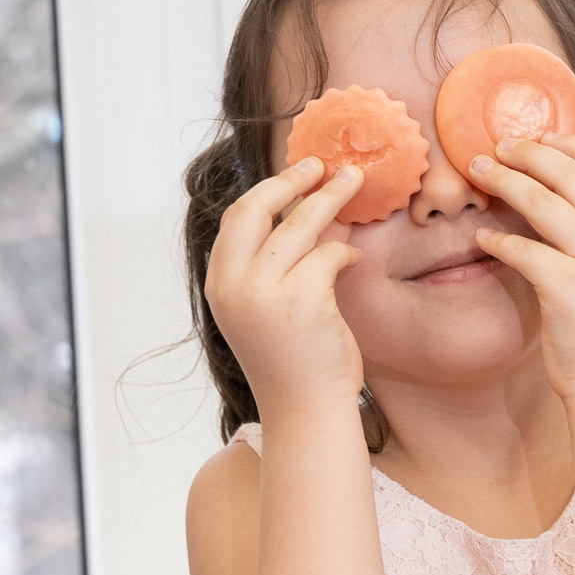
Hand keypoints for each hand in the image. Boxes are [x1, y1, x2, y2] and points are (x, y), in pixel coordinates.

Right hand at [204, 158, 365, 419]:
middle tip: (322, 164)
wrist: (306, 410)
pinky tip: (355, 259)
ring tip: (354, 181)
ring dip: (330, 197)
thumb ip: (278, 266)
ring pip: (299, 224)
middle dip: (291, 179)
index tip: (294, 175)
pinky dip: (345, 251)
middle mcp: (233, 284)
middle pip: (256, 208)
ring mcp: (263, 291)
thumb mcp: (270, 308)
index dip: (267, 191)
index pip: (236, 220)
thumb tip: (315, 214)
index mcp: (220, 284)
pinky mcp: (301, 298)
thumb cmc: (294, 362)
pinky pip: (329, 254)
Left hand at [468, 133, 574, 399]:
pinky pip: (523, 250)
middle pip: (570, 174)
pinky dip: (497, 241)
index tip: (538, 137)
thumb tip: (561, 195)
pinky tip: (480, 239)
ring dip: (504, 181)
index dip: (567, 144)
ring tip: (478, 173)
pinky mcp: (568, 288)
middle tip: (495, 149)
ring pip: (543, 202)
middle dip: (528, 153)